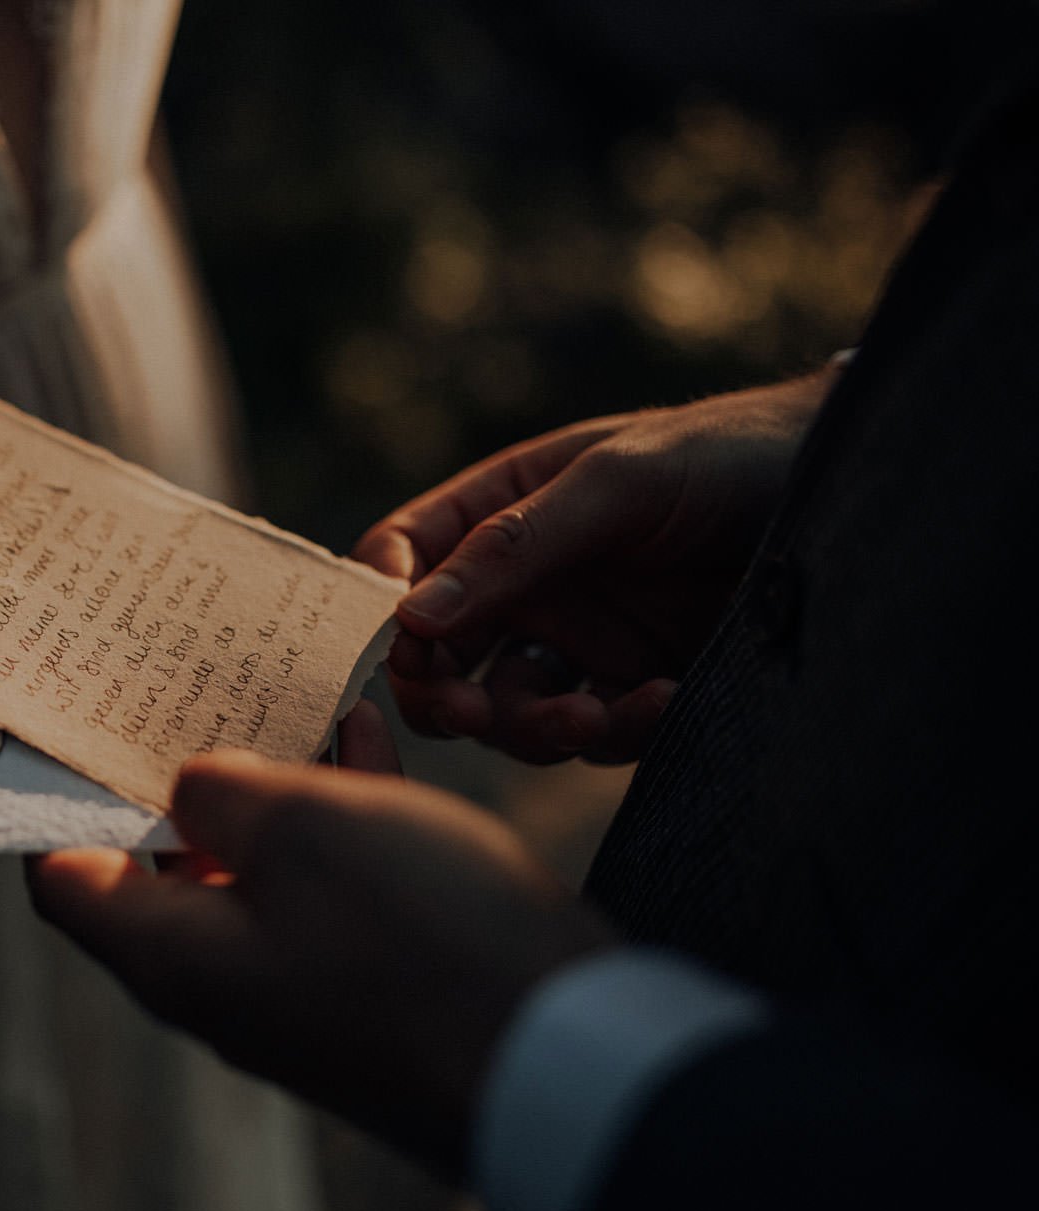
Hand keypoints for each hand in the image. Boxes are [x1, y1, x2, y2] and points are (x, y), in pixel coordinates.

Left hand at [29, 724, 609, 1178]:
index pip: (66, 878)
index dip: (61, 799)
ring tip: (290, 694)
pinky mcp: (374, 984)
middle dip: (182, 774)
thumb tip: (191, 788)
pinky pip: (333, 886)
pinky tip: (367, 737)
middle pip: (165, 866)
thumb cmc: (419, 938)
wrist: (565, 1055)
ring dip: (276, 783)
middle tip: (192, 687)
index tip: (78, 725)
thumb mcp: (302, 828)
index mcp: (172, 955)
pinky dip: (341, 814)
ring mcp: (301, 988)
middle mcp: (222, 981)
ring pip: (260, 866)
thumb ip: (221, 792)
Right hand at [353, 371, 833, 762]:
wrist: (846, 496)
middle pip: (436, 656)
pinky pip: (591, 735)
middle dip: (444, 693)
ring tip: (593, 718)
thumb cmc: (722, 456)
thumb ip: (514, 547)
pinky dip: (614, 732)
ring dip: (533, 728)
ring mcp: (576, 639)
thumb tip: (413, 617)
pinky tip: (664, 700)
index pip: (404, 560)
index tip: (404, 642)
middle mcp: (525, 582)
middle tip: (473, 713)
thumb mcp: (615, 482)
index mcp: (499, 512)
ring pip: (505, 712)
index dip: (382, 605)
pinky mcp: (631, 688)